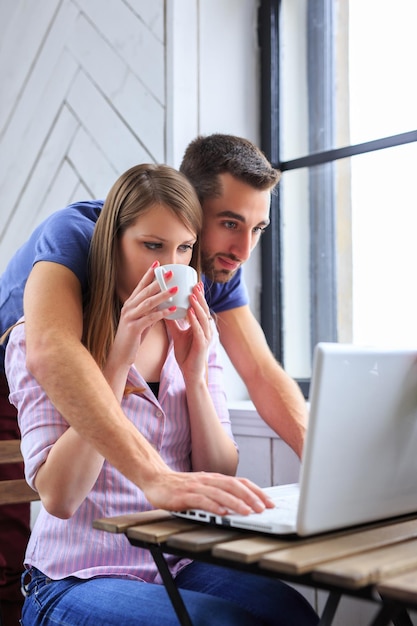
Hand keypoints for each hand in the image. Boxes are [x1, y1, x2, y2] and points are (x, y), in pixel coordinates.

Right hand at [110, 262, 176, 366]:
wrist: (120, 355)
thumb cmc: (132, 337)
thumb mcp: (141, 319)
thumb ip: (149, 309)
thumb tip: (161, 301)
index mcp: (130, 304)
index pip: (140, 285)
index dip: (149, 274)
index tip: (158, 263)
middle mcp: (128, 308)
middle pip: (145, 291)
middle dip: (158, 281)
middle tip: (170, 272)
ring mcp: (129, 317)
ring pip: (148, 303)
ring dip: (163, 295)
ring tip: (175, 288)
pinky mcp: (133, 328)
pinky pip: (150, 318)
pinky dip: (162, 313)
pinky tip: (172, 310)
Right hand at [142, 469, 274, 515]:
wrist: (156, 479)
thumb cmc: (181, 486)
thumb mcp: (204, 487)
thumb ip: (219, 493)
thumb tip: (241, 503)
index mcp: (215, 478)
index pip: (240, 482)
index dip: (256, 491)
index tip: (269, 502)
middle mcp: (208, 480)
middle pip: (234, 486)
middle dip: (251, 497)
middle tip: (264, 509)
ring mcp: (196, 487)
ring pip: (220, 493)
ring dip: (236, 503)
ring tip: (248, 512)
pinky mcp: (185, 495)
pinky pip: (202, 500)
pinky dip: (213, 506)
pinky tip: (222, 513)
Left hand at [166, 283, 212, 381]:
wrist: (189, 373)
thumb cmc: (186, 354)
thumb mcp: (177, 334)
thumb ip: (172, 322)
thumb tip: (164, 308)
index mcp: (200, 326)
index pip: (200, 308)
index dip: (198, 296)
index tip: (194, 283)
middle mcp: (205, 330)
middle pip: (204, 310)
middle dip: (200, 297)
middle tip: (195, 284)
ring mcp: (206, 337)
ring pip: (203, 318)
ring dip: (197, 306)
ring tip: (191, 295)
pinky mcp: (203, 345)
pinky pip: (199, 330)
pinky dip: (194, 321)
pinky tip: (190, 313)